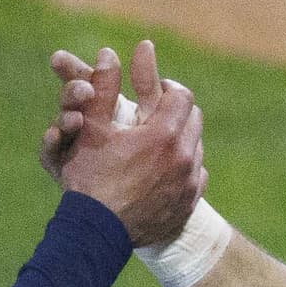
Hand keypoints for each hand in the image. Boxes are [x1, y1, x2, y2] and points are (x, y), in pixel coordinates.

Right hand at [46, 39, 204, 246]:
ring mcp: (189, 183)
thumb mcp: (91, 130)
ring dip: (180, 139)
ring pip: (195, 147)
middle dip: (176, 111)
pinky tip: (165, 169)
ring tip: (157, 142)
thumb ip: (101, 88)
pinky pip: (196, 175)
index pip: (181, 95)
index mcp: (164, 134)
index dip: (166, 88)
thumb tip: (108, 53)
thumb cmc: (90, 180)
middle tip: (156, 114)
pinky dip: (183, 167)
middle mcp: (184, 157)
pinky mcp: (188, 204)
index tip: (154, 90)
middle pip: (193, 118)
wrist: (97, 233)